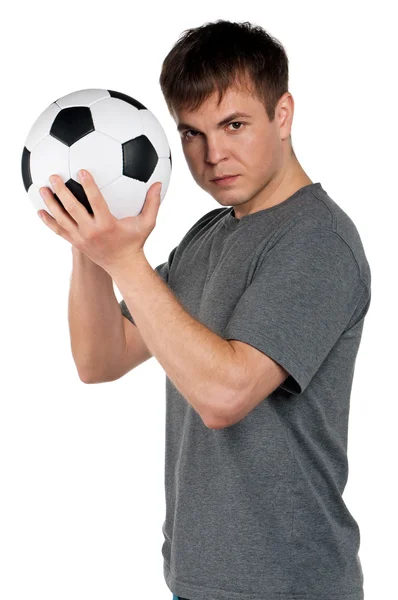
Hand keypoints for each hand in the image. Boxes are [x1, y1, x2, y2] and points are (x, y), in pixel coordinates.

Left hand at [38, 170, 161, 272]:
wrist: (123, 266)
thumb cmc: (135, 242)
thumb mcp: (147, 223)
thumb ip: (153, 203)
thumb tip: (159, 183)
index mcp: (107, 224)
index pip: (95, 202)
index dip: (88, 186)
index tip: (81, 171)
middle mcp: (91, 231)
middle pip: (72, 209)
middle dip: (61, 192)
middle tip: (54, 176)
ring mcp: (81, 238)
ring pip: (61, 219)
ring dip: (50, 204)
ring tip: (42, 189)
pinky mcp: (75, 243)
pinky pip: (58, 230)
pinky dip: (48, 221)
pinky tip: (39, 210)